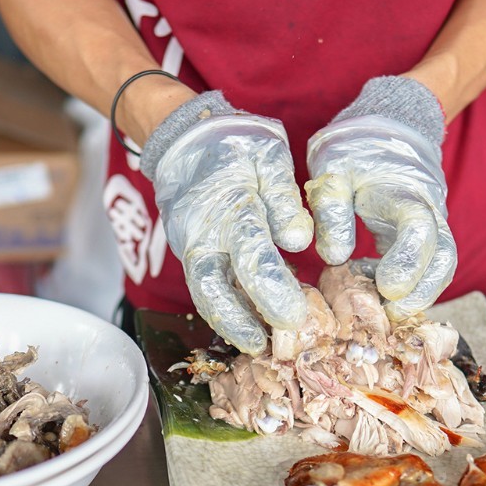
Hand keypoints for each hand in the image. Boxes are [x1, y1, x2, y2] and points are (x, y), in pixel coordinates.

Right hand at [145, 93, 312, 354]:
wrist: (186, 136)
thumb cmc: (236, 145)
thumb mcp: (268, 155)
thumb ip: (284, 199)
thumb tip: (299, 241)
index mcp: (228, 206)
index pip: (252, 256)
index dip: (273, 291)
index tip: (297, 318)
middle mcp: (201, 232)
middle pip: (214, 288)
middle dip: (241, 323)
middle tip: (269, 349)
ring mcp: (188, 245)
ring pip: (204, 294)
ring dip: (230, 324)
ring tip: (259, 348)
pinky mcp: (188, 254)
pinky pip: (205, 288)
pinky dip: (225, 311)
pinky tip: (250, 328)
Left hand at [305, 77, 456, 319]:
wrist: (387, 128)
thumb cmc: (355, 148)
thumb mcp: (332, 169)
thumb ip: (331, 209)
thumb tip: (335, 257)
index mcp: (406, 192)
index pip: (420, 231)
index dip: (408, 264)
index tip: (386, 289)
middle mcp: (429, 212)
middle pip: (444, 260)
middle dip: (421, 294)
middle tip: (388, 316)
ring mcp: (432, 227)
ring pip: (442, 269)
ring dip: (419, 297)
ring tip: (382, 311)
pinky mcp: (425, 240)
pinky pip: (429, 270)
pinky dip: (410, 289)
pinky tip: (376, 291)